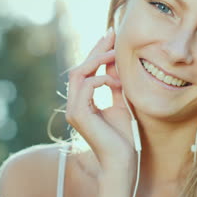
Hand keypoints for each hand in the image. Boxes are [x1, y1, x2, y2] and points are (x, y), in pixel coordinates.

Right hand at [66, 27, 137, 173]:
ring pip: (79, 73)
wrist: (122, 162)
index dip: (98, 52)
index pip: (87, 71)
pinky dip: (102, 78)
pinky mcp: (78, 114)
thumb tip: (117, 64)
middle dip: (97, 49)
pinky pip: (87, 86)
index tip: (111, 36)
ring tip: (116, 53)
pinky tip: (116, 81)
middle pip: (80, 67)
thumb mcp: (121, 103)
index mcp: (83, 101)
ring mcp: (73, 109)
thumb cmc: (123, 137)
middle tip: (112, 34)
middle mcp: (74, 104)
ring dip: (99, 60)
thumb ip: (115, 85)